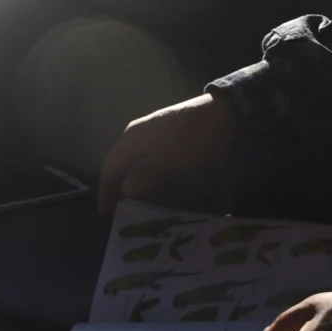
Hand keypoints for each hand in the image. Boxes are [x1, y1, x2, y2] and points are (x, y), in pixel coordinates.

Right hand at [96, 93, 236, 214]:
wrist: (225, 115)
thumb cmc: (192, 141)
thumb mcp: (168, 164)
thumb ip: (145, 178)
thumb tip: (124, 190)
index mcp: (131, 138)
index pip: (110, 167)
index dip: (106, 191)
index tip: (106, 215)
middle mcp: (138, 134)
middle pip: (122, 165)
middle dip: (119, 189)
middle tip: (122, 213)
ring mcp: (155, 134)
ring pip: (137, 164)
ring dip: (136, 184)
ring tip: (139, 206)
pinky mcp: (171, 137)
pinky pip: (151, 161)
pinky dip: (150, 177)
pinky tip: (158, 189)